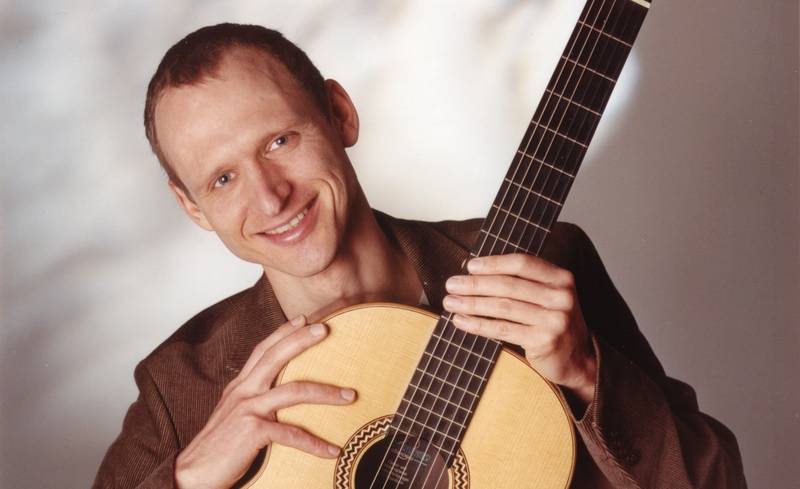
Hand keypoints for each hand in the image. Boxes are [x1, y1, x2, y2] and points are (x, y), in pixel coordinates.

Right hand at [174, 315, 356, 488]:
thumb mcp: (233, 414)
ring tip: (349, 396)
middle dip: (302, 340)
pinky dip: (315, 444)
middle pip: (276, 356)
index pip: (262, 350)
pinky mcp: (253, 431)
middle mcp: (243, 392)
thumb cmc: (217, 447)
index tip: (304, 318)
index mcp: (239, 386)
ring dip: (326, 392)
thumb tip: (275, 396)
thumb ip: (252, 400)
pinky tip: (332, 450)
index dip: (283, 332)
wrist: (192, 474)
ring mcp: (248, 409)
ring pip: (294, 391)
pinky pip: (292, 434)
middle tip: (326, 329)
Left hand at [443, 254, 596, 404]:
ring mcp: (554, 319)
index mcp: (561, 278)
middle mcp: (561, 296)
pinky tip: (461, 321)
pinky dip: (478, 325)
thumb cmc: (553, 322)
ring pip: (502, 307)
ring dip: (471, 304)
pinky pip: (503, 329)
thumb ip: (521, 282)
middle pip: (508, 285)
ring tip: (450, 302)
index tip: (469, 266)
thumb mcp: (547, 296)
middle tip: (451, 284)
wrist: (578, 359)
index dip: (493, 263)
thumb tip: (473, 271)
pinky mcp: (544, 341)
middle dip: (475, 284)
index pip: (522, 263)